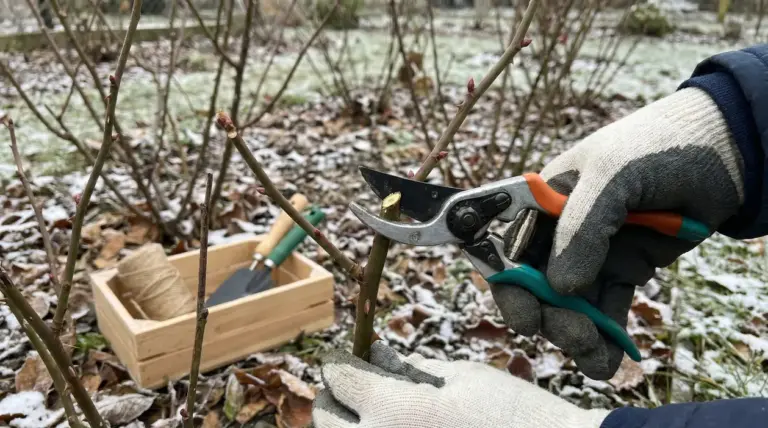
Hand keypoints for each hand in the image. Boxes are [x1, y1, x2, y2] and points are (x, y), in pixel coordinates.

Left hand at [312, 342, 609, 427]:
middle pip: (323, 419)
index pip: (339, 377)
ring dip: (349, 425)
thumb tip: (377, 354)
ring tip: (376, 411)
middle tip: (357, 383)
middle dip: (334, 396)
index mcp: (393, 412)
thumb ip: (410, 367)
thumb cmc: (514, 415)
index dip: (340, 360)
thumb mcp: (462, 378)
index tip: (347, 354)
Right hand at [495, 87, 744, 378]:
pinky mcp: (624, 270)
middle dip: (546, 315)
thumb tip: (560, 288)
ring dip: (575, 334)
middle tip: (571, 334)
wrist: (721, 150)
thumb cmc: (654, 147)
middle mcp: (559, 231)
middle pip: (534, 284)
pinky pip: (606, 311)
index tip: (525, 314)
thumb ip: (582, 227)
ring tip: (594, 353)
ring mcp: (592, 253)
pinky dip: (605, 338)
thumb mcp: (612, 175)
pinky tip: (608, 360)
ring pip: (569, 305)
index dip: (508, 283)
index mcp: (540, 202)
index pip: (507, 246)